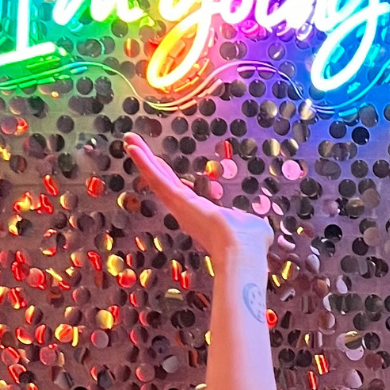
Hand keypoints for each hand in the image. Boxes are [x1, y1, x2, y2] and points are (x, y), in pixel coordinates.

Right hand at [124, 131, 271, 261]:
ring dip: (143, 159)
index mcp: (203, 216)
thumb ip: (250, 224)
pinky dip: (145, 163)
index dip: (171, 180)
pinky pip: (158, 179)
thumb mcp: (252, 227)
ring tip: (130, 140)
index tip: (162, 167)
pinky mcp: (177, 200)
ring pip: (157, 179)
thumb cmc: (251, 242)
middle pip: (164, 183)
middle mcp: (187, 212)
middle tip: (135, 147)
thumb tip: (259, 228)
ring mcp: (180, 206)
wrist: (242, 249)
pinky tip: (134, 147)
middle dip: (150, 164)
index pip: (183, 193)